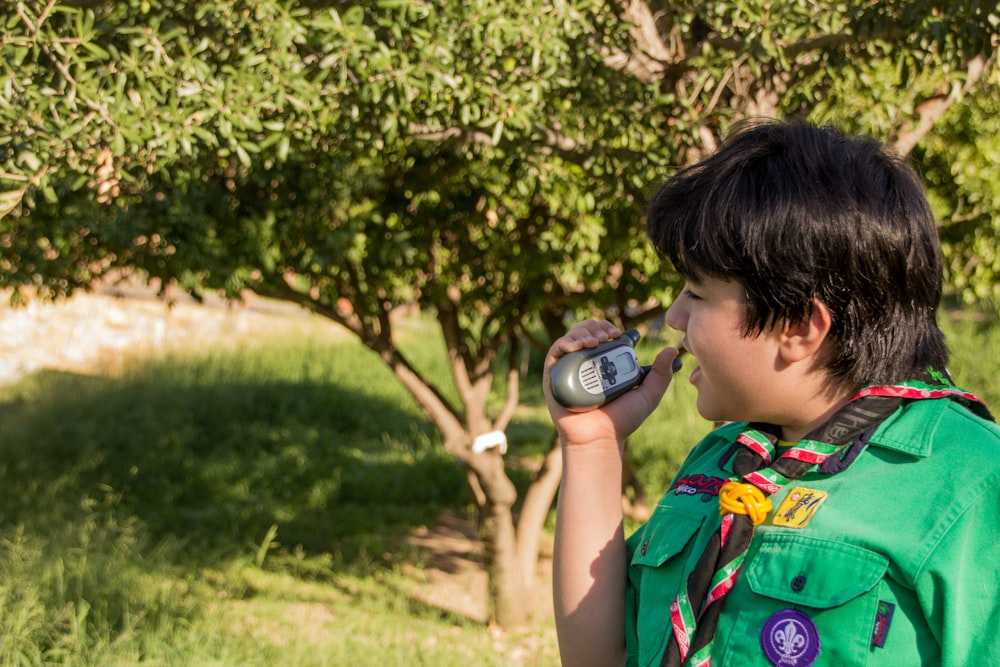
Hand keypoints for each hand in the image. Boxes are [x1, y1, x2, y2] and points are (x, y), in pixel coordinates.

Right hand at [543, 320, 681, 449]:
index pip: (604, 335)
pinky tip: (580, 345)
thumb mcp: (648, 394)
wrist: (599, 437)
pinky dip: (568, 341)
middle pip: (588, 332)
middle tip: (608, 335)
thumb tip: (673, 350)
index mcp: (605, 364)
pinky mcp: (554, 374)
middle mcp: (587, 363)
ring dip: (584, 331)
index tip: (618, 332)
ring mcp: (570, 367)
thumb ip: (661, 374)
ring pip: (573, 336)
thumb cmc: (622, 420)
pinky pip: (557, 350)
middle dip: (597, 327)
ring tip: (596, 340)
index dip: (609, 328)